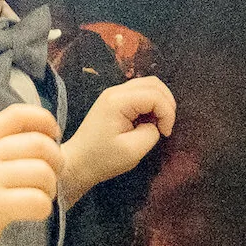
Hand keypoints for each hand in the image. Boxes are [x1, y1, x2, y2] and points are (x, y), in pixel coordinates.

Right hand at [0, 104, 62, 245]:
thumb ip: (0, 147)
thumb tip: (45, 136)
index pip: (18, 114)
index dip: (44, 121)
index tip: (53, 137)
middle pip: (39, 144)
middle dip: (57, 161)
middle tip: (52, 177)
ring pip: (42, 172)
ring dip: (51, 188)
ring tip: (42, 197)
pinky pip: (37, 200)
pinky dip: (45, 208)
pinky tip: (35, 212)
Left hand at [61, 77, 175, 203]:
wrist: (78, 162)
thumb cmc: (103, 159)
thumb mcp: (132, 151)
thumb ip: (151, 133)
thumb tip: (156, 123)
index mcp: (118, 101)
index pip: (154, 95)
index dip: (167, 113)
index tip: (165, 134)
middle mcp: (116, 91)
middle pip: (153, 83)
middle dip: (166, 104)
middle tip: (166, 126)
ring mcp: (114, 94)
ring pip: (148, 85)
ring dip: (160, 102)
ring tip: (159, 124)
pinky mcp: (115, 100)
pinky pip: (140, 93)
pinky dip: (151, 104)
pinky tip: (148, 121)